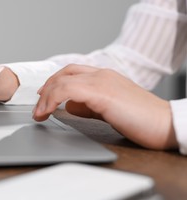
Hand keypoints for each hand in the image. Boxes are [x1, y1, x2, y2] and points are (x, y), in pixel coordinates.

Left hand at [33, 64, 177, 149]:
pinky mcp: (102, 93)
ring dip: (45, 98)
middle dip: (45, 90)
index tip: (42, 97)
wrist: (165, 124)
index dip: (53, 83)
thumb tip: (69, 106)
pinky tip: (48, 113)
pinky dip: (52, 101)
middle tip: (37, 108)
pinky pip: (67, 91)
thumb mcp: (108, 109)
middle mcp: (101, 75)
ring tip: (38, 114)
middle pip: (63, 74)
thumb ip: (88, 106)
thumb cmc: (141, 120)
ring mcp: (101, 82)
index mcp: (104, 76)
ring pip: (62, 81)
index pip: (71, 72)